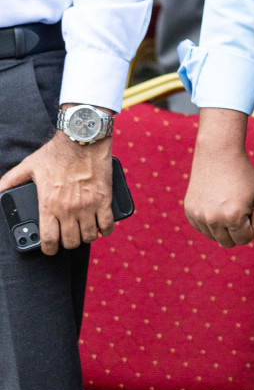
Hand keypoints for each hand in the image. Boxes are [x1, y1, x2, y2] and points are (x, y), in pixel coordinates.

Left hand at [0, 129, 114, 254]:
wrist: (83, 140)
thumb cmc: (56, 152)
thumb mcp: (29, 166)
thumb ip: (10, 181)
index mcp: (48, 205)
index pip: (48, 240)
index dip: (49, 249)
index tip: (50, 248)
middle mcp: (68, 209)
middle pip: (70, 241)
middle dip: (68, 242)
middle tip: (68, 236)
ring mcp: (88, 205)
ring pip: (89, 236)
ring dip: (86, 236)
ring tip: (85, 231)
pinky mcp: (105, 199)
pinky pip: (107, 224)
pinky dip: (105, 229)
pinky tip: (102, 226)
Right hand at [184, 109, 253, 251]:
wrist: (218, 155)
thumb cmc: (244, 177)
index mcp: (233, 216)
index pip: (244, 240)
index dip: (250, 226)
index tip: (249, 208)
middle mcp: (212, 219)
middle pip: (228, 243)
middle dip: (237, 230)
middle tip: (239, 207)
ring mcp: (198, 216)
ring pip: (215, 238)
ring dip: (224, 227)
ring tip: (227, 204)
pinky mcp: (189, 212)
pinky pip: (203, 229)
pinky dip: (211, 222)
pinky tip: (215, 203)